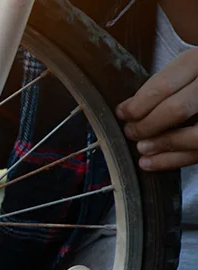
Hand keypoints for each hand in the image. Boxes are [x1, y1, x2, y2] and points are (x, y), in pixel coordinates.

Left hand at [116, 49, 197, 170]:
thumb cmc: (197, 77)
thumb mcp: (186, 64)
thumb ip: (164, 78)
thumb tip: (128, 106)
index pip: (164, 86)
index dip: (137, 105)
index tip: (123, 113)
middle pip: (177, 109)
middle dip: (147, 126)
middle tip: (131, 131)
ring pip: (195, 136)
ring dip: (162, 145)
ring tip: (142, 147)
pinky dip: (173, 160)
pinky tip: (152, 162)